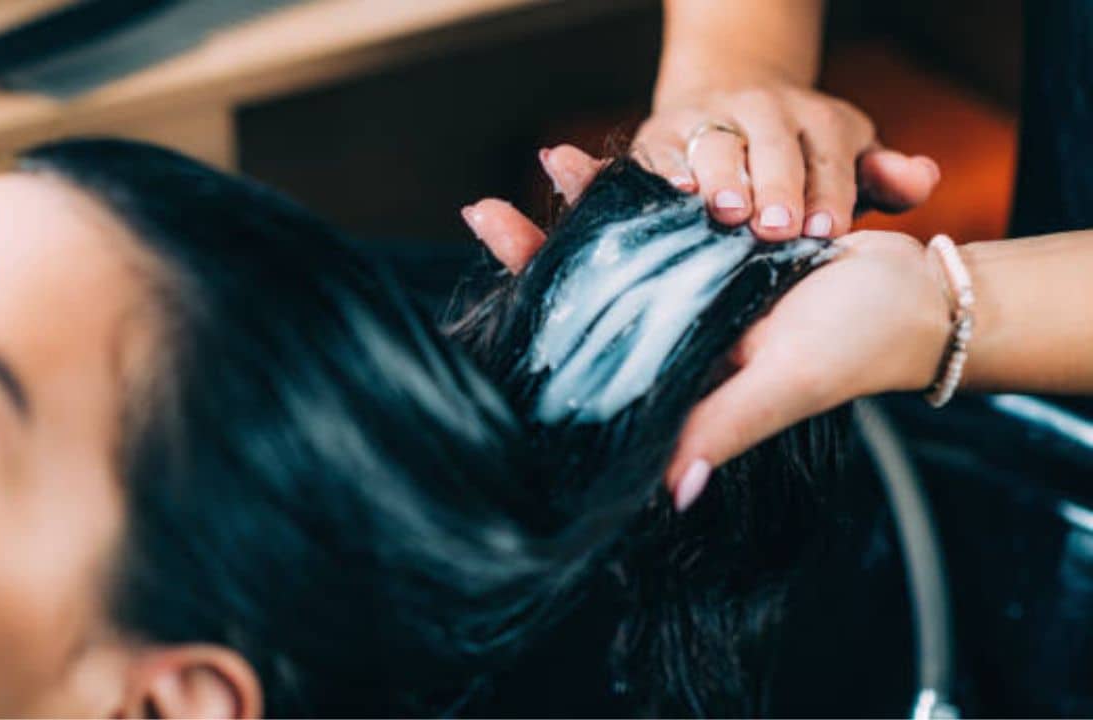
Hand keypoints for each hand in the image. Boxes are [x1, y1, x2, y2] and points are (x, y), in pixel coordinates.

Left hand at [461, 147, 948, 507]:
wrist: (916, 292)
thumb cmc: (858, 347)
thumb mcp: (789, 383)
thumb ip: (727, 425)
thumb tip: (671, 490)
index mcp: (678, 377)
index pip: (591, 351)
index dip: (541, 312)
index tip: (498, 267)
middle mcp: (676, 338)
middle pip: (592, 295)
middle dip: (540, 253)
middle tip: (486, 211)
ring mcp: (695, 292)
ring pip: (623, 250)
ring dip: (585, 208)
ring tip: (547, 162)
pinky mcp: (719, 252)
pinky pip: (666, 220)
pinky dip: (639, 192)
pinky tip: (606, 163)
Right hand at [639, 78, 940, 240]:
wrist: (726, 98)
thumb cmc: (801, 158)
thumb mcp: (850, 160)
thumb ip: (888, 177)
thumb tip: (922, 178)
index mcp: (819, 120)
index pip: (829, 157)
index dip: (829, 192)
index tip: (827, 230)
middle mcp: (764, 110)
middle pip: (773, 146)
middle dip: (777, 186)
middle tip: (779, 227)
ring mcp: (710, 118)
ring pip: (717, 145)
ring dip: (722, 177)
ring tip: (728, 211)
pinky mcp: (661, 132)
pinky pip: (662, 152)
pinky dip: (667, 172)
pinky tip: (676, 193)